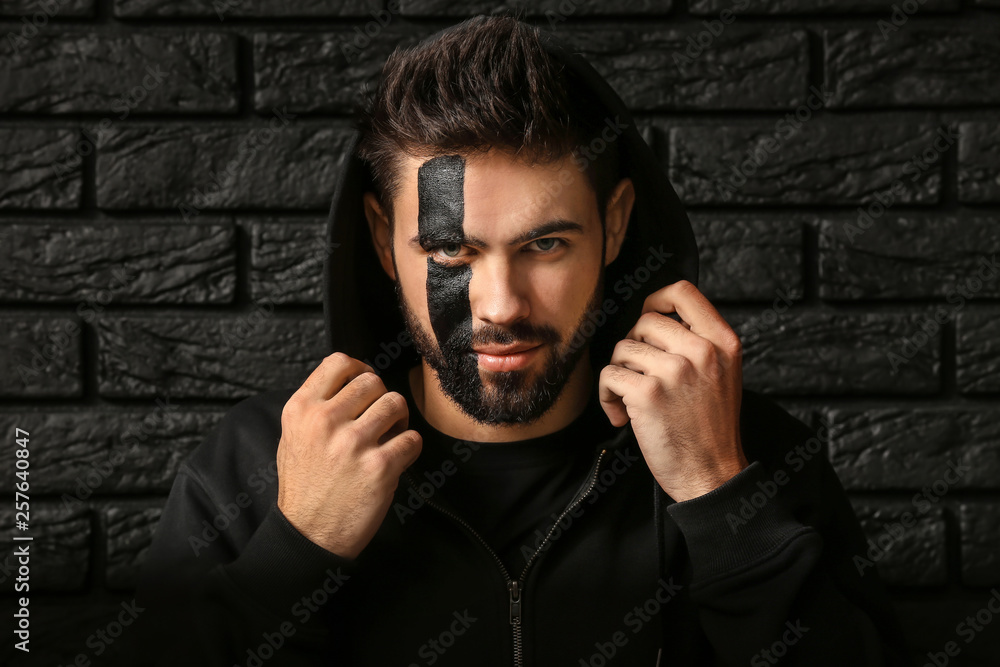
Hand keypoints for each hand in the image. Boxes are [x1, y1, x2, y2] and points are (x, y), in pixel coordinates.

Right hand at [277, 352, 422, 557]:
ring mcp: (353, 443)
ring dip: (399, 420)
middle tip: (380, 419)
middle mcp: (325, 421)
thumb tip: (348, 381)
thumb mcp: (291, 438)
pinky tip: (397, 460)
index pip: (339, 362)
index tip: (366, 386)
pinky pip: (412, 439)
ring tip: (390, 437)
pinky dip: (410, 448)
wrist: (307, 535)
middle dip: (381, 398)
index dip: (359, 368)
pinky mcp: (379, 467)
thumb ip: (314, 407)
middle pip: (372, 381)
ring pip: (396, 403)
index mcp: (301, 410)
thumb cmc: (303, 487)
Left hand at [598, 280, 748, 501]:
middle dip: (633, 348)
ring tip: (633, 401)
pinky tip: (623, 416)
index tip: (647, 323)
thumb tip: (655, 317)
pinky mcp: (648, 393)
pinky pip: (609, 376)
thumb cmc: (710, 428)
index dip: (656, 300)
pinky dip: (608, 398)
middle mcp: (701, 351)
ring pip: (623, 349)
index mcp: (722, 342)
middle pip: (644, 321)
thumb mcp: (722, 375)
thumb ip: (698, 343)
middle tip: (640, 377)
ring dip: (620, 376)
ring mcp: (675, 371)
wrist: (712, 474)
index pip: (683, 292)